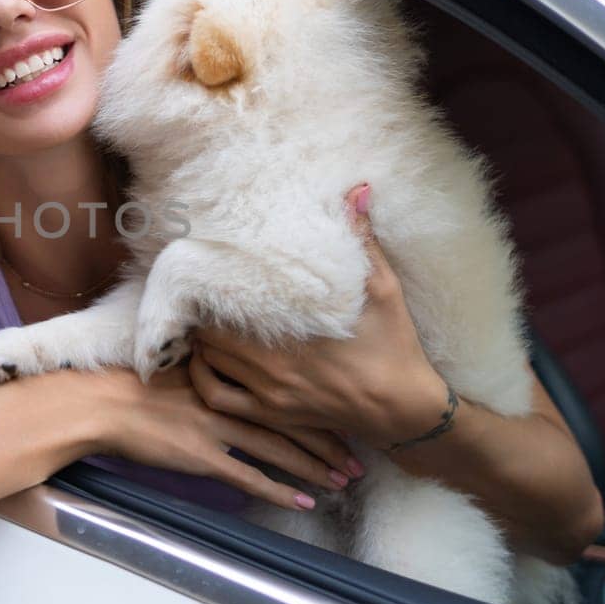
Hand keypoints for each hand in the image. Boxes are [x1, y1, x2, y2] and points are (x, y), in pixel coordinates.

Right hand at [81, 362, 355, 511]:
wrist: (103, 402)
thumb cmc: (134, 382)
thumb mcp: (179, 363)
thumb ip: (211, 368)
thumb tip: (236, 371)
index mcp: (226, 375)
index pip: (283, 390)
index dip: (315, 407)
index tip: (343, 417)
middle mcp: (229, 400)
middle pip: (291, 421)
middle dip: (328, 442)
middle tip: (359, 460)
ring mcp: (218, 429)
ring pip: (279, 449)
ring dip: (315, 467)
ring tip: (344, 482)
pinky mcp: (203, 457)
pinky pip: (250, 476)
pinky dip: (280, 491)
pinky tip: (305, 502)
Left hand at [185, 183, 452, 449]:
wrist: (403, 409)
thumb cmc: (394, 346)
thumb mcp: (383, 289)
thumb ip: (362, 241)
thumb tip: (358, 190)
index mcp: (295, 330)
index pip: (231, 298)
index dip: (212, 281)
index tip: (207, 264)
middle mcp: (273, 362)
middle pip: (210, 328)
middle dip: (203, 309)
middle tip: (202, 291)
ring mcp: (268, 391)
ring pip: (208, 359)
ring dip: (201, 338)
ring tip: (202, 318)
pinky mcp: (270, 413)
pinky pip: (216, 397)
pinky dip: (201, 377)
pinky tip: (203, 360)